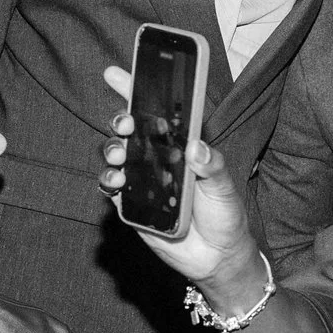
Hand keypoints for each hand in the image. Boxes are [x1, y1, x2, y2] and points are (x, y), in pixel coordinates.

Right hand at [98, 65, 264, 303]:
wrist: (216, 259)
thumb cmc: (225, 217)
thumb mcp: (224, 188)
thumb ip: (212, 167)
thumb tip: (195, 147)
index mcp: (181, 147)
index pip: (156, 113)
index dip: (134, 91)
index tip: (115, 73)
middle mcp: (158, 159)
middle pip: (129, 130)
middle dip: (120, 120)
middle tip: (124, 123)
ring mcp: (142, 180)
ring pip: (115, 155)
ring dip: (111, 148)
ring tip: (120, 153)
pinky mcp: (131, 204)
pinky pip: (111, 186)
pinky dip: (108, 179)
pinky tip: (117, 179)